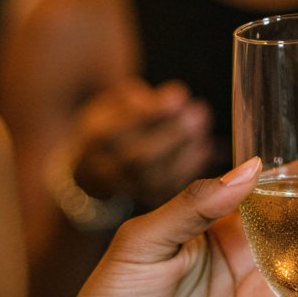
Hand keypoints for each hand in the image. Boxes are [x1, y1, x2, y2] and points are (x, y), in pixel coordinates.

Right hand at [68, 79, 213, 209]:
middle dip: (174, 134)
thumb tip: (175, 98)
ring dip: (187, 149)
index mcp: (93, 141)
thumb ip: (135, 98)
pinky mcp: (147, 202)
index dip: (151, 113)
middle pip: (139, 158)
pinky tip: (204, 145)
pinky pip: (172, 188)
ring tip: (203, 123)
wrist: (96, 168)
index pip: (118, 128)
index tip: (180, 94)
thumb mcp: (113, 104)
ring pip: (159, 177)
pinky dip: (192, 166)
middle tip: (199, 110)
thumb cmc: (112, 127)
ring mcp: (126, 191)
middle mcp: (105, 170)